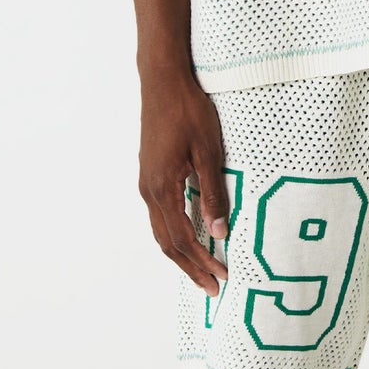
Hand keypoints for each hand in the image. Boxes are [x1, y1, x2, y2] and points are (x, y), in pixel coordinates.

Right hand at [137, 67, 231, 294]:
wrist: (163, 81)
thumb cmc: (188, 111)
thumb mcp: (209, 152)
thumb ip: (212, 193)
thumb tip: (218, 232)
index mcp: (163, 188)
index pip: (182, 239)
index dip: (201, 263)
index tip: (221, 279)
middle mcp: (149, 190)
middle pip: (167, 242)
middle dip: (190, 267)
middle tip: (212, 287)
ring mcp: (146, 182)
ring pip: (160, 230)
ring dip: (181, 253)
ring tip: (201, 270)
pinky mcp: (150, 174)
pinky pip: (160, 215)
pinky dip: (174, 234)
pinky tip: (189, 237)